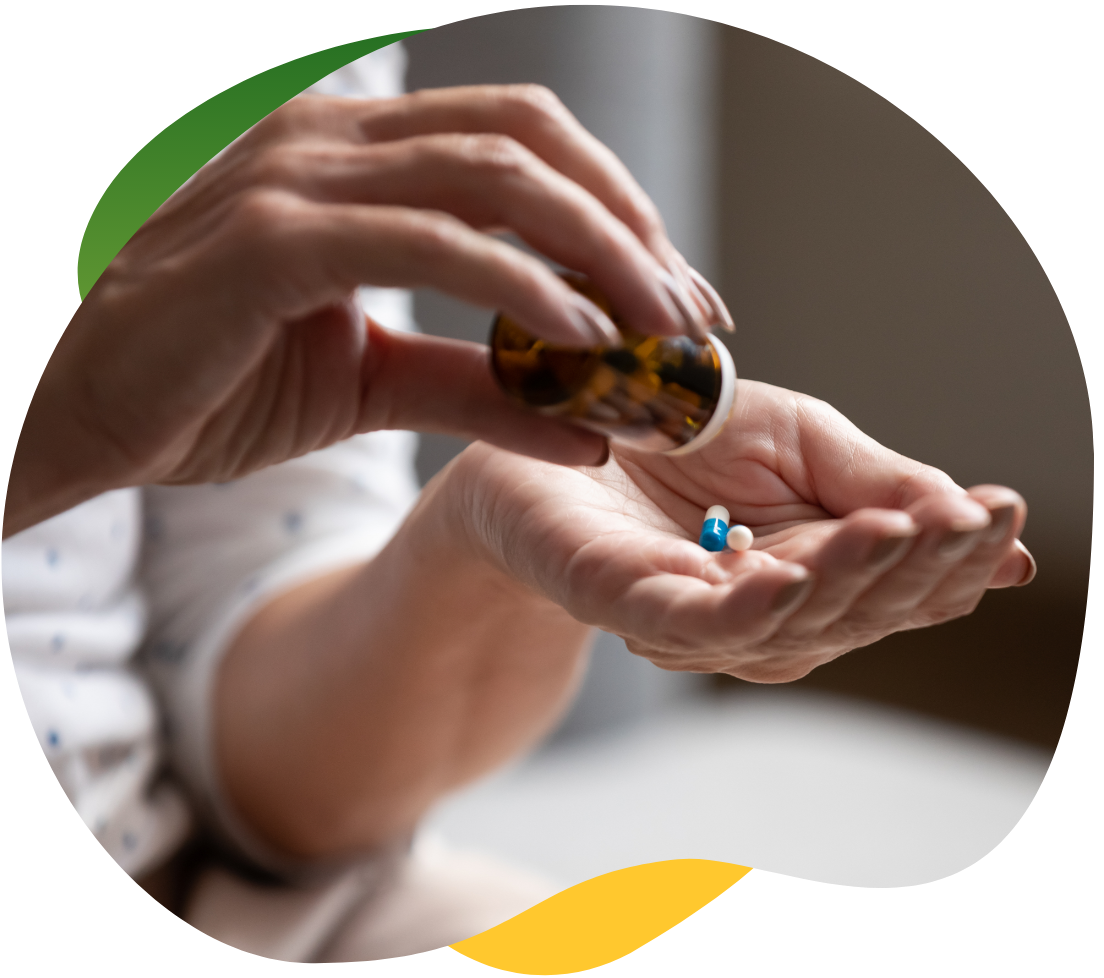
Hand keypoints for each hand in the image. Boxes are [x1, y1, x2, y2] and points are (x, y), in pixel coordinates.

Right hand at [7, 85, 726, 536]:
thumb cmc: (211, 384)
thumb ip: (475, 387)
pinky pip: (427, 241)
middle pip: (532, 143)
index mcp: (361, 161)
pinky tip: (583, 342)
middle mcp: (335, 144)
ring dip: (598, 252)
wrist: (78, 410)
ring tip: (660, 332)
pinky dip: (518, 286)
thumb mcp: (369, 385)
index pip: (525, 147)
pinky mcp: (272, 240)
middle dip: (631, 227)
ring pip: (494, 177)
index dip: (619, 211)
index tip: (679, 297)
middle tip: (694, 314)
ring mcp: (300, 179)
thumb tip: (588, 421)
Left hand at [449, 379, 1035, 681]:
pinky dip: (749, 607)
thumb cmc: (675, 431)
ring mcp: (693, 617)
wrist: (552, 422)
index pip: (897, 582)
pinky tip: (791, 576)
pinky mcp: (626, 604)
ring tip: (902, 532)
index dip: (952, 557)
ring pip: (789, 623)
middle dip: (916, 568)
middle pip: (855, 611)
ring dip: (848, 579)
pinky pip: (696, 622)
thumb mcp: (799, 440)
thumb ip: (880, 481)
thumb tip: (991, 531)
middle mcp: (761, 610)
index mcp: (810, 570)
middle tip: (972, 522)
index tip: (1006, 515)